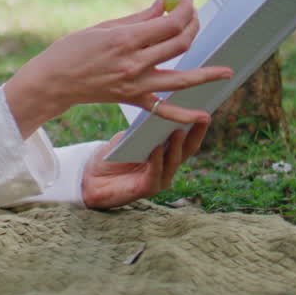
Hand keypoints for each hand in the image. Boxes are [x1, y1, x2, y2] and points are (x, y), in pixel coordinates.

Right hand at [3, 0, 231, 135]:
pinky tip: (203, 116)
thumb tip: (163, 5)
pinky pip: (162, 110)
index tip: (187, 0)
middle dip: (193, 27)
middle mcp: (134, 62)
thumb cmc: (72, 49)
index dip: (185, 10)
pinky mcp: (132, 99)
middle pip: (179, 44)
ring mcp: (135, 83)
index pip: (169, 23)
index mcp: (126, 39)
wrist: (54, 81)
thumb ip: (138, 18)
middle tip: (194, 16)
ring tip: (228, 71)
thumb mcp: (103, 27)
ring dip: (206, 73)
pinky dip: (183, 114)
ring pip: (180, 78)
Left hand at [81, 115, 209, 208]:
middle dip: (196, 132)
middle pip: (187, 149)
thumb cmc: (111, 157)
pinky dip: (156, 160)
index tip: (205, 105)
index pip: (187, 137)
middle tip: (204, 116)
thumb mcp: (128, 138)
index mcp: (166, 152)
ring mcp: (160, 179)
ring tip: (178, 129)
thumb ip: (143, 129)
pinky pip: (155, 173)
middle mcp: (167, 166)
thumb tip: (158, 110)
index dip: (197, 124)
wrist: (90, 180)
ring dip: (176, 145)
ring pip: (173, 161)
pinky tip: (156, 148)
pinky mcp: (147, 189)